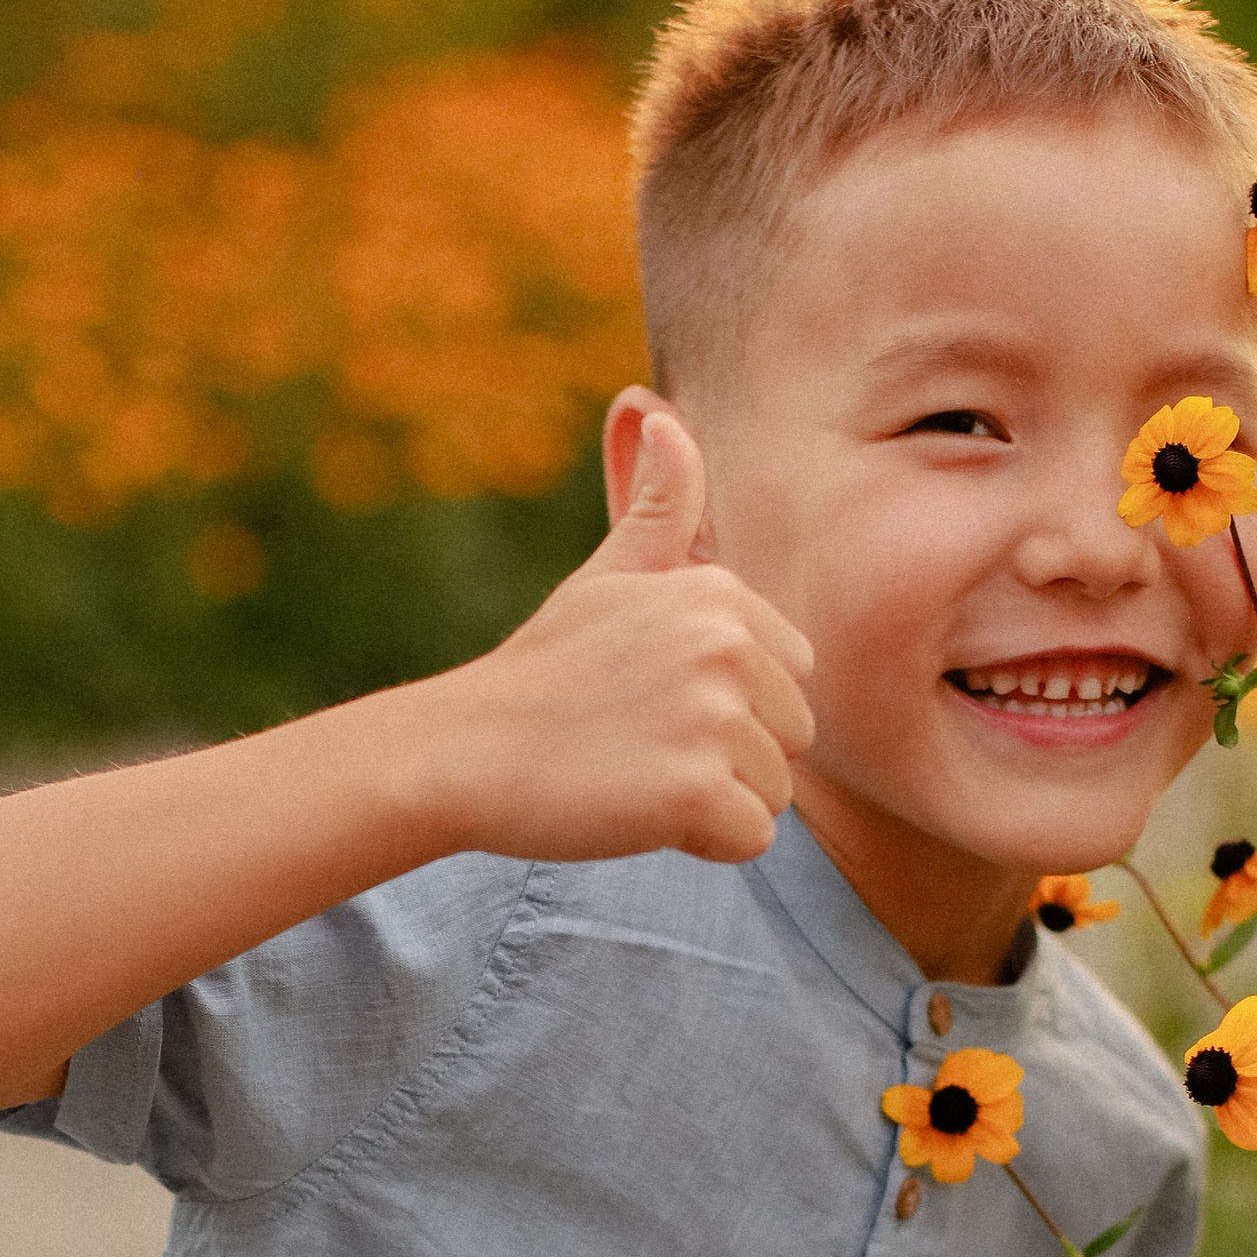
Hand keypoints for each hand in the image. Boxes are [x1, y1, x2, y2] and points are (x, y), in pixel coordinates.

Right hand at [427, 408, 816, 865]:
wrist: (464, 751)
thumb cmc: (543, 673)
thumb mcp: (607, 576)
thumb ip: (659, 509)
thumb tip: (667, 414)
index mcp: (719, 593)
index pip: (791, 677)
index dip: (730, 706)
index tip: (653, 702)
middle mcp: (727, 645)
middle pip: (793, 739)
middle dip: (729, 757)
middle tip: (640, 744)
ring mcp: (713, 717)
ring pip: (773, 793)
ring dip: (712, 802)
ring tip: (633, 773)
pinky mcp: (696, 789)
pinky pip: (749, 838)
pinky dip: (701, 842)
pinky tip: (637, 809)